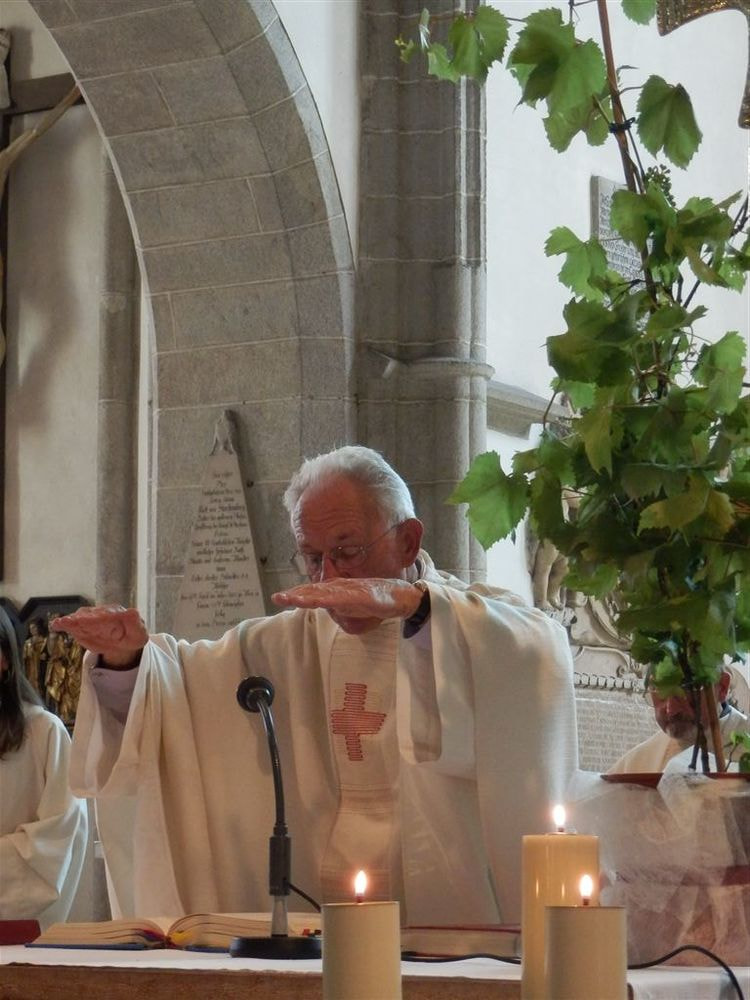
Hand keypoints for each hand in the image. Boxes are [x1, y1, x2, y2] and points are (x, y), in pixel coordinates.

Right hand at [51, 605, 147, 667]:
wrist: (123, 642)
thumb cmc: (132, 636)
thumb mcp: (138, 633)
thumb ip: (135, 623)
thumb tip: (133, 612)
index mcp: (117, 613)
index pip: (109, 614)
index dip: (101, 617)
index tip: (94, 617)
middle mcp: (101, 613)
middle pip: (91, 616)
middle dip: (83, 618)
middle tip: (72, 620)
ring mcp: (90, 619)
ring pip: (80, 618)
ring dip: (72, 620)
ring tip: (63, 622)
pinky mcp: (81, 626)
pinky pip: (72, 624)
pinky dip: (64, 624)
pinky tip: (56, 625)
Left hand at [271, 578, 423, 634]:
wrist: (402, 597)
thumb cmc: (378, 600)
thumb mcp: (354, 607)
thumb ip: (340, 608)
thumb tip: (329, 610)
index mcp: (338, 591)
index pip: (314, 592)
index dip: (297, 593)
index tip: (279, 597)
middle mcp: (342, 588)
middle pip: (316, 591)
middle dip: (296, 594)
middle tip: (278, 597)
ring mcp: (351, 591)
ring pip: (326, 594)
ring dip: (308, 596)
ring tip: (292, 599)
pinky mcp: (362, 596)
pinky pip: (344, 598)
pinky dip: (331, 598)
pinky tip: (321, 600)